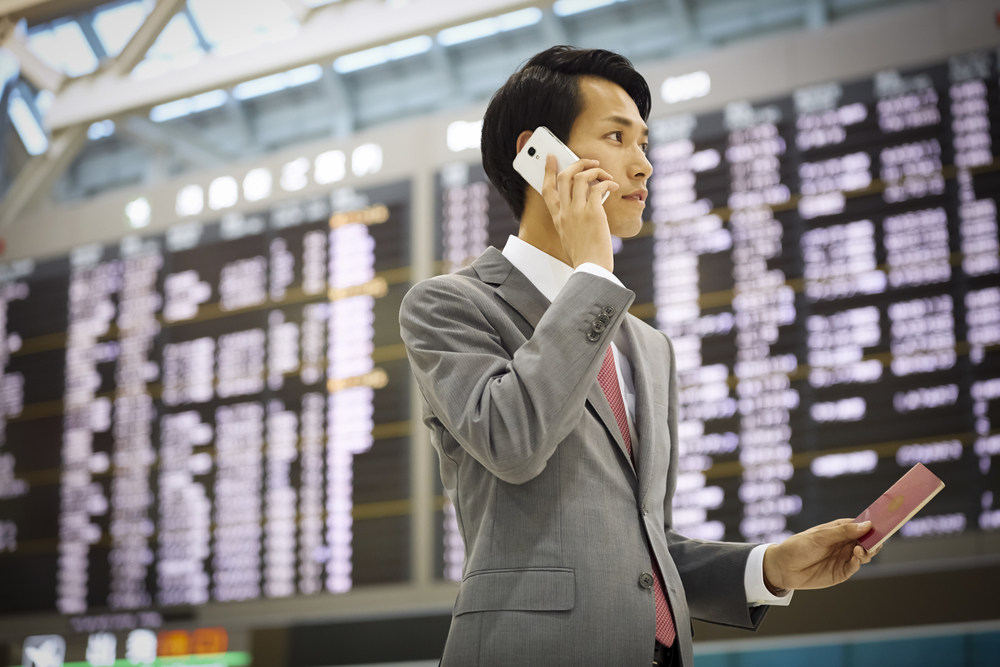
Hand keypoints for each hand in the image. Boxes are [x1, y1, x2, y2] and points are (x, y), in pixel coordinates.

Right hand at [541, 154, 618, 271]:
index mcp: (558, 219)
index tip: (551, 159)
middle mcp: (565, 212)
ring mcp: (578, 212)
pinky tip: (613, 186)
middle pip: (564, 177)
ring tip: (605, 174)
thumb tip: (586, 205)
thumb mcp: (570, 237)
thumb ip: (572, 221)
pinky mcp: (593, 213)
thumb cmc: (584, 257)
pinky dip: (607, 182)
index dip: (548, 171)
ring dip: (595, 170)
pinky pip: (598, 188)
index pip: (547, 189)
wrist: (591, 269)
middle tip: (588, 161)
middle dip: (577, 163)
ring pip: (580, 177)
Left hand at [762, 518, 882, 591]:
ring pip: (865, 554)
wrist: (783, 567)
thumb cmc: (798, 546)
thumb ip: (844, 531)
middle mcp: (845, 543)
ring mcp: (844, 558)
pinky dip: (859, 561)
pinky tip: (856, 556)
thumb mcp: (820, 536)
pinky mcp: (841, 572)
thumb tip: (867, 525)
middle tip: (878, 538)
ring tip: (860, 548)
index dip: (873, 523)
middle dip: (875, 539)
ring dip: (867, 551)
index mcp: (840, 530)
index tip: (886, 521)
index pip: (862, 525)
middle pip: (867, 540)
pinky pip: (855, 566)